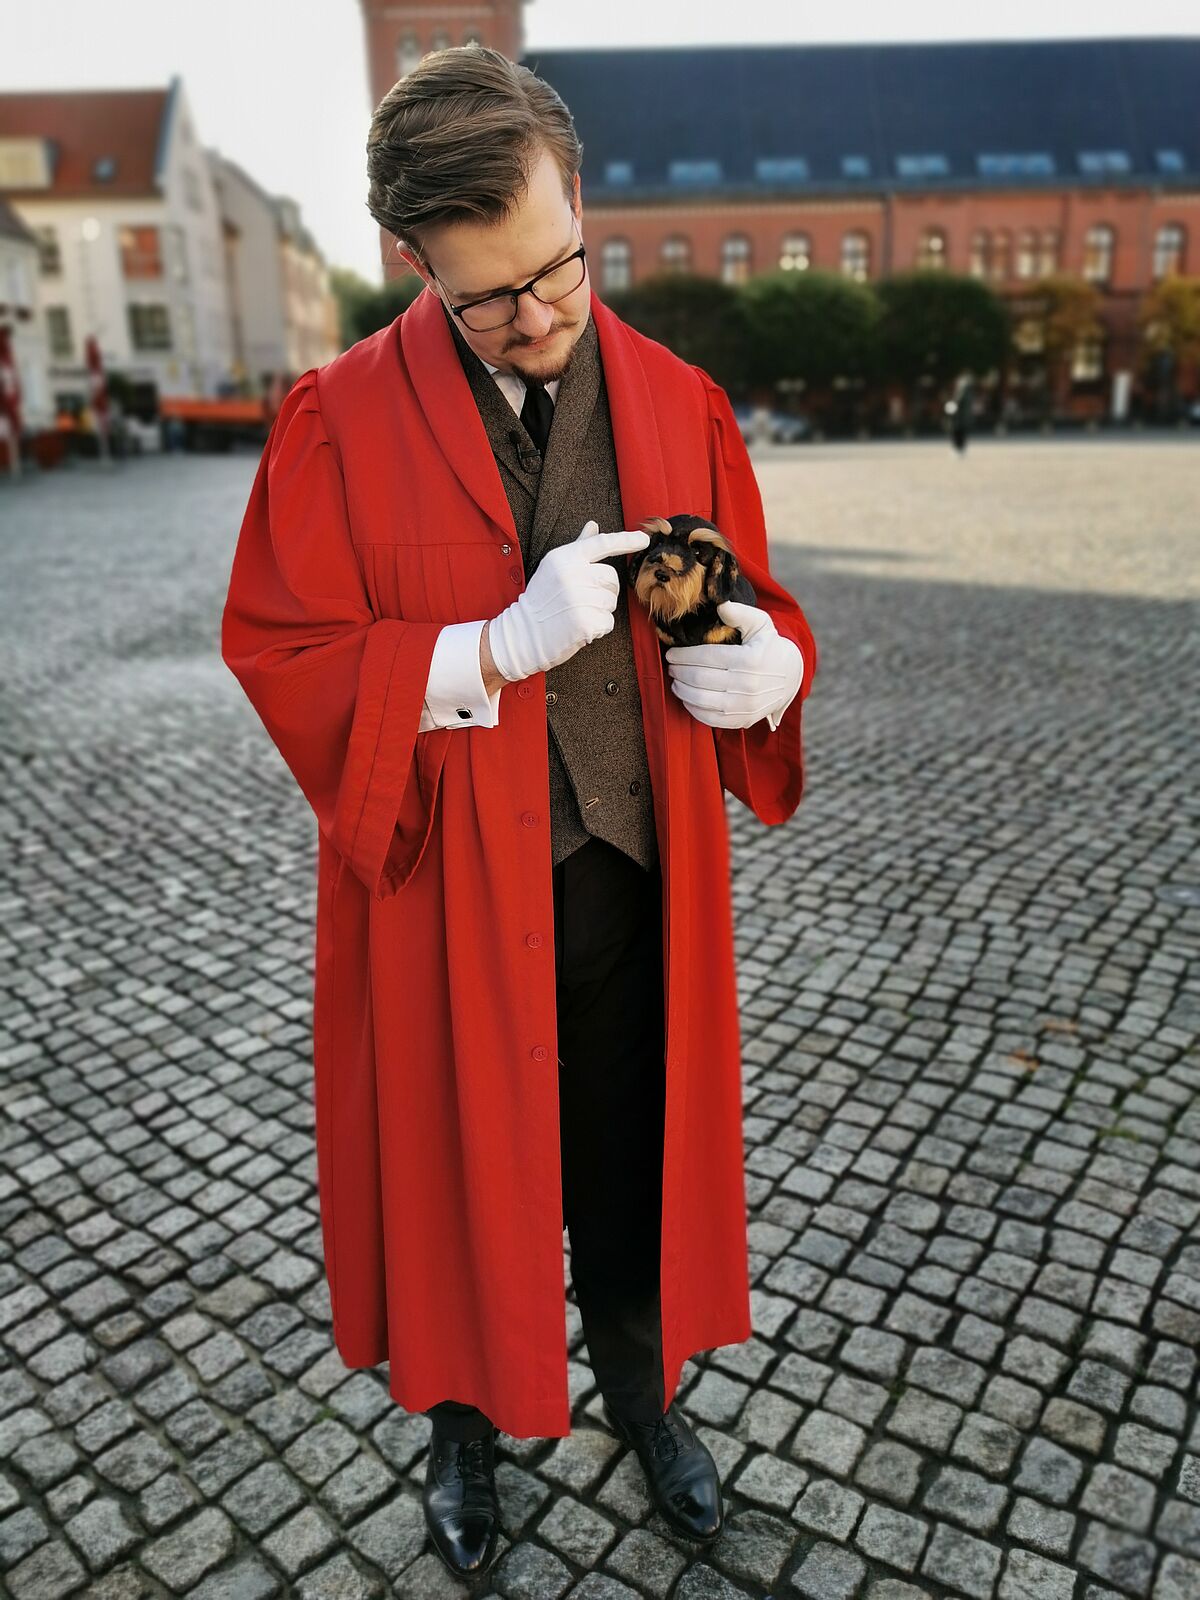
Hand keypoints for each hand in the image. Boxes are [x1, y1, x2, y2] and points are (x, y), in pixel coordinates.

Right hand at [487, 519, 650, 681]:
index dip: (626, 540)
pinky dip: (598, 628)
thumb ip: (579, 547)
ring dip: (600, 611)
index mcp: (564, 558)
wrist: (523, 634)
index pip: (602, 543)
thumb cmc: (542, 599)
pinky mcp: (584, 622)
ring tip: (577, 613)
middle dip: (605, 591)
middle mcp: (571, 574)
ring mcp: (577, 599)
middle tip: (583, 600)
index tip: (644, 539)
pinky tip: (580, 627)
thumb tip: (593, 526)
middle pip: (612, 578)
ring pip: (612, 602)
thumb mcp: (555, 567)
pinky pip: (608, 622)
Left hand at [664, 600, 803, 729]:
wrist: (790, 678)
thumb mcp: (760, 624)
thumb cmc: (768, 647)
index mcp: (749, 660)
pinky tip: (687, 697)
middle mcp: (747, 685)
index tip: (671, 654)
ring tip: (675, 681)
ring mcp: (744, 706)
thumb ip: (740, 613)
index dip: (683, 656)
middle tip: (671, 667)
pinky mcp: (742, 720)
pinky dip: (693, 708)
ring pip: (700, 700)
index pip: (705, 657)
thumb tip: (720, 606)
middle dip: (679, 672)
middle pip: (699, 679)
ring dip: (681, 690)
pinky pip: (710, 719)